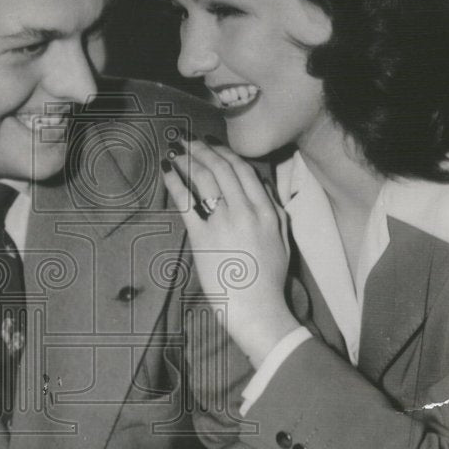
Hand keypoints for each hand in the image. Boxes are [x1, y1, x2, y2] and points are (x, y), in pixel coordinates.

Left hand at [163, 137, 298, 366]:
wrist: (257, 308)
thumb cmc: (268, 280)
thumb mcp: (281, 241)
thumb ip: (274, 212)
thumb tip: (263, 189)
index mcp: (267, 211)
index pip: (244, 171)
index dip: (225, 153)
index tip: (212, 144)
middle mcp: (246, 211)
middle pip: (223, 169)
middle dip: (203, 149)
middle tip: (188, 140)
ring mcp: (224, 223)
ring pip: (205, 179)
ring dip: (188, 160)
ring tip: (175, 150)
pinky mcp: (203, 238)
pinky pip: (186, 203)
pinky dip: (175, 183)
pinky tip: (166, 171)